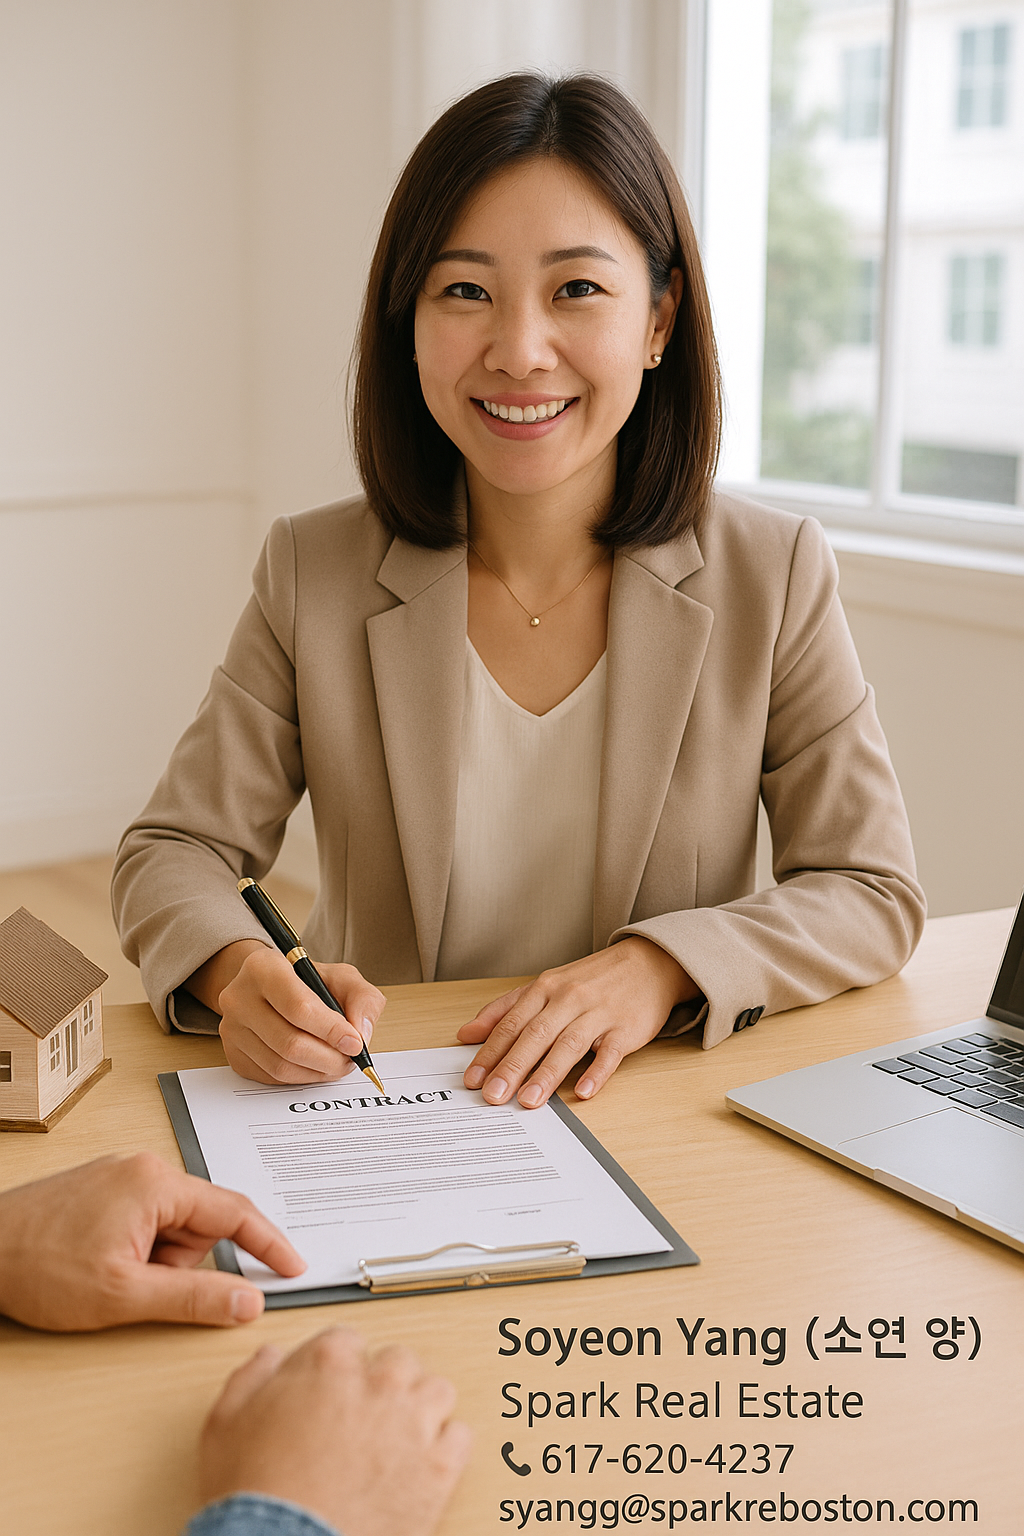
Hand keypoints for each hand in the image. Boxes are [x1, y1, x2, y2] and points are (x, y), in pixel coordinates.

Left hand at [0, 1153, 304, 1330]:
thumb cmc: (37, 1266)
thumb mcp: (124, 1295)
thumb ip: (195, 1297)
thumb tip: (248, 1301)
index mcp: (157, 1183)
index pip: (234, 1212)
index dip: (269, 1244)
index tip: (293, 1267)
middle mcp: (144, 1167)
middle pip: (200, 1223)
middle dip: (180, 1264)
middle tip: (138, 1287)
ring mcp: (122, 1174)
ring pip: (172, 1227)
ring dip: (155, 1261)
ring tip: (108, 1277)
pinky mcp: (105, 1187)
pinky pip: (146, 1221)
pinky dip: (138, 1251)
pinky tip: (102, 1265)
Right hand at [190, 941, 386, 1084]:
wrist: (271, 989)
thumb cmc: (307, 982)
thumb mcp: (341, 976)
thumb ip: (362, 999)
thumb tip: (360, 1034)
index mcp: (263, 968)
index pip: (298, 1007)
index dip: (331, 1030)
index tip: (354, 1042)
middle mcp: (239, 998)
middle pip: (290, 1043)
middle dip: (329, 1058)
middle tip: (350, 1058)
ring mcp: (232, 1029)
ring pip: (280, 1066)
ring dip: (318, 1072)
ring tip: (338, 1063)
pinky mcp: (233, 1055)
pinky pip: (271, 1078)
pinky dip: (302, 1077)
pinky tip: (316, 1066)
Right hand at [199, 1327, 471, 1535]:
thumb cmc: (254, 1494)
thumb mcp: (224, 1423)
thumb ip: (251, 1377)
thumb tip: (268, 1359)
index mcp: (328, 1364)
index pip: (344, 1340)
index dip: (334, 1366)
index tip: (330, 1386)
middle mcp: (377, 1384)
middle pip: (396, 1360)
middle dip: (381, 1382)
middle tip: (363, 1412)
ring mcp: (412, 1424)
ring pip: (435, 1390)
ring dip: (419, 1405)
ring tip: (398, 1431)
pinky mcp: (438, 1468)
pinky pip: (459, 1437)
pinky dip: (446, 1446)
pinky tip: (424, 1458)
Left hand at [458, 937, 697, 1108]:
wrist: (647, 963)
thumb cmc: (591, 979)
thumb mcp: (545, 985)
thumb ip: (505, 1009)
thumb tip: (466, 1033)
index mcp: (545, 989)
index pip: (511, 1023)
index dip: (490, 1052)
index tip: (472, 1079)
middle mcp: (569, 999)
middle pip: (535, 1035)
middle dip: (511, 1066)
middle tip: (492, 1096)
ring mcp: (599, 1013)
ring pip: (568, 1044)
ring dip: (547, 1073)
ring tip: (528, 1100)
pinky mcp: (626, 1028)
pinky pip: (610, 1053)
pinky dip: (596, 1072)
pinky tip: (582, 1091)